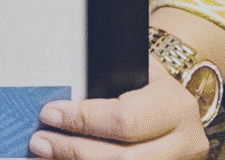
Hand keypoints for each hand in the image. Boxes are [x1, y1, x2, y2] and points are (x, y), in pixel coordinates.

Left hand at [29, 56, 208, 159]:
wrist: (176, 105)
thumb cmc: (146, 83)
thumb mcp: (134, 72)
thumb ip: (103, 82)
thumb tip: (59, 94)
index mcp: (175, 105)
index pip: (125, 118)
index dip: (83, 119)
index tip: (50, 113)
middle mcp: (185, 141)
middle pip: (123, 158)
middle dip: (74, 150)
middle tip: (39, 141)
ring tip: (46, 155)